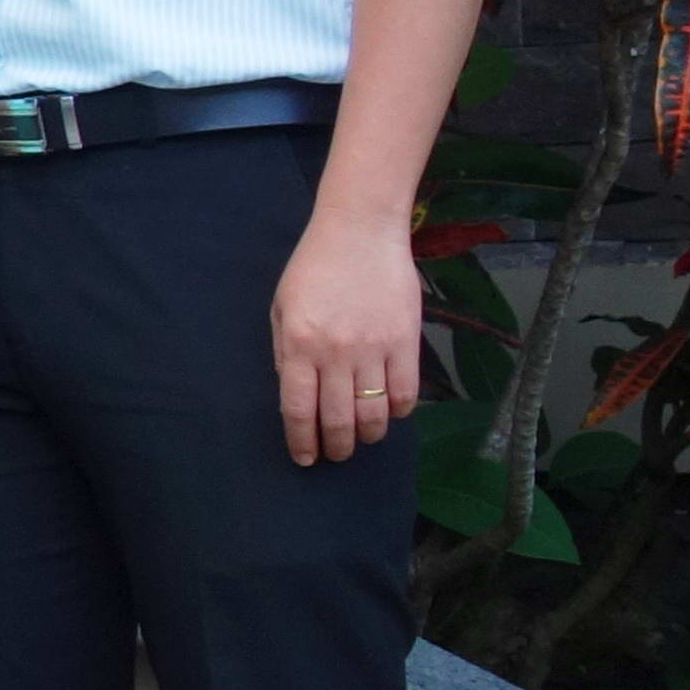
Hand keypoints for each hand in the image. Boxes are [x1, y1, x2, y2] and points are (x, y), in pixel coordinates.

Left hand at [272, 210, 424, 466]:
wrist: (361, 231)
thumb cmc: (313, 267)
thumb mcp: (282, 307)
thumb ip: (284, 352)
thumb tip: (294, 394)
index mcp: (298, 345)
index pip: (298, 409)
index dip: (302, 441)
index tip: (305, 458)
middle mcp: (335, 353)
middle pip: (337, 419)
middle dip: (336, 447)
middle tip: (337, 454)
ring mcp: (374, 348)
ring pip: (374, 413)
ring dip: (368, 435)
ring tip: (363, 439)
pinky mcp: (407, 341)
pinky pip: (405, 393)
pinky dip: (398, 412)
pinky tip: (390, 413)